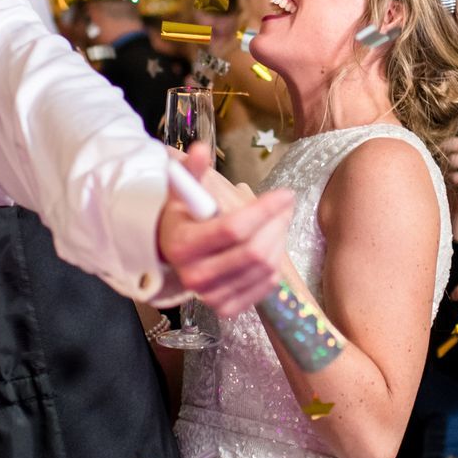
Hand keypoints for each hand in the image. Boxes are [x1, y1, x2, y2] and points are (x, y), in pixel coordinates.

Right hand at [156, 143, 295, 316]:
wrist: (172, 251)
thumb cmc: (183, 215)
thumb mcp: (184, 190)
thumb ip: (192, 169)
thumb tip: (200, 149)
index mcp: (182, 244)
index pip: (233, 228)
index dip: (265, 210)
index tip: (285, 193)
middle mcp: (194, 276)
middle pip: (254, 252)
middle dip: (277, 225)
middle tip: (284, 206)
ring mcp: (210, 296)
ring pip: (265, 268)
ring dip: (279, 240)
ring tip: (277, 221)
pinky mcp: (226, 308)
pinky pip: (266, 286)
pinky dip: (275, 263)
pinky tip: (269, 244)